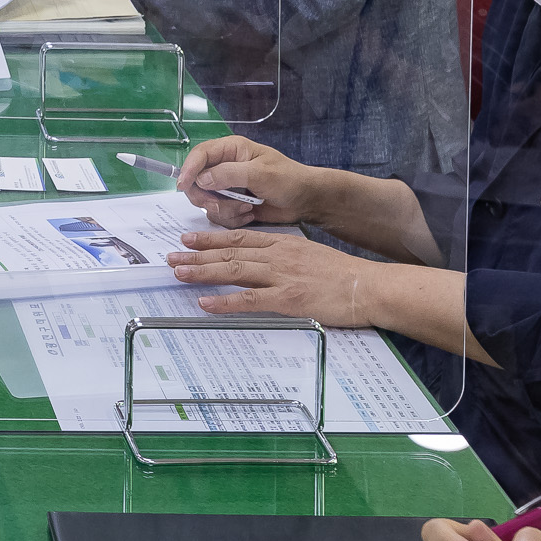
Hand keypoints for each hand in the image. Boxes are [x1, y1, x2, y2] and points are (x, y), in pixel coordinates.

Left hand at [165, 229, 379, 326]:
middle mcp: (277, 256)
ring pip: (233, 270)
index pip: (239, 238)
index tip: (188, 238)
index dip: (210, 238)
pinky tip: (205, 302)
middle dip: (197, 254)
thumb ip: (284, 254)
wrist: (368, 285)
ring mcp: (281, 277)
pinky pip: (249, 300)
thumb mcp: (309, 253)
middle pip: (229, 252)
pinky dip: (224, 301)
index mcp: (282, 243)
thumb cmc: (342, 274)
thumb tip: (262, 259)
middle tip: (172, 256)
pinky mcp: (287, 299)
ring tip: (179, 272)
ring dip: (203, 271)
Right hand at [175, 135, 325, 226]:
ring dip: (224, 210)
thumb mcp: (260, 173)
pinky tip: (249, 215)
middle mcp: (225, 167)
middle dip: (207, 197)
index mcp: (231, 150)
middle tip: (220, 205)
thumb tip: (202, 179)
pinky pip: (219, 215)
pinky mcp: (232, 204)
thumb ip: (229, 174)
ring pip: (207, 201)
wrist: (306, 201)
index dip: (188, 168)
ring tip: (246, 209)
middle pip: (197, 181)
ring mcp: (228, 187)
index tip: (183, 185)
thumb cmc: (289, 179)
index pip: (200, 154)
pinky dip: (232, 218)